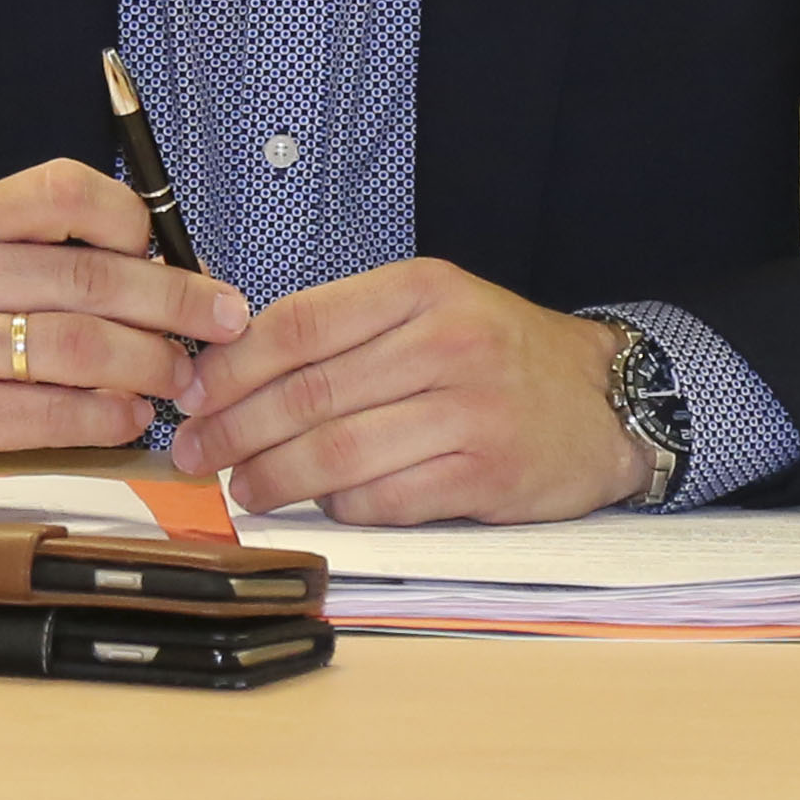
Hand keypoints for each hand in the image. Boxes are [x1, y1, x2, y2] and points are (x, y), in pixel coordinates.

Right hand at [0, 163, 247, 510]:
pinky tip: (131, 417)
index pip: (60, 190)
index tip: (175, 249)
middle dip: (175, 299)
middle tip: (224, 318)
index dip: (132, 217)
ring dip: (150, 364)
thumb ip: (33, 252)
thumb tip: (155, 262)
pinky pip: (52, 412)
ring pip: (80, 346)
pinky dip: (108, 416)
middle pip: (89, 277)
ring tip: (181, 378)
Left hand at [161, 256, 652, 525]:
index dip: (230, 368)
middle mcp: (446, 343)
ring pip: (338, 454)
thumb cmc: (501, 356)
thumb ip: (347, 330)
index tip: (190, 396)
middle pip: (308, 395)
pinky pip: (385, 500)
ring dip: (274, 479)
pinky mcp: (487, 476)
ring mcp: (470, 412)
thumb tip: (234, 371)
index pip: (298, 325)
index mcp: (421, 290)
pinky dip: (340, 508)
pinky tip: (322, 505)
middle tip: (197, 455)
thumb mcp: (433, 309)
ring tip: (244, 489)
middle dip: (234, 431)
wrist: (609, 401)